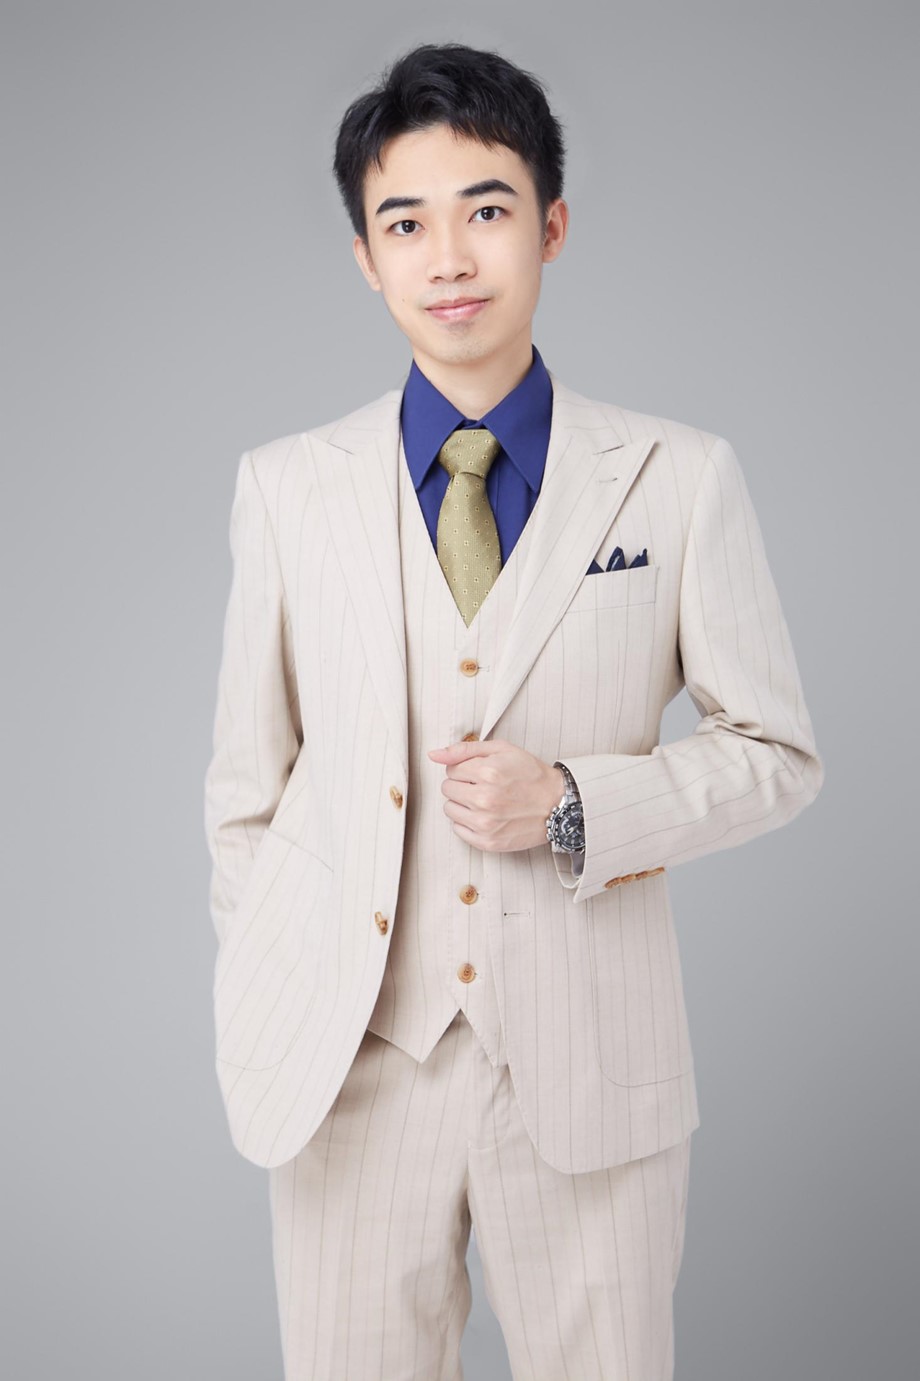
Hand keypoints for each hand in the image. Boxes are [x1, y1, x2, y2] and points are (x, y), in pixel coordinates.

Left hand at [427, 738, 564, 853]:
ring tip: (485, 801)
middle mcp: (484, 798)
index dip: (465, 769)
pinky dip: (468, 822)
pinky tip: (486, 816)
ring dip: (462, 804)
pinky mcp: (487, 841)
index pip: (451, 769)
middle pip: (447, 789)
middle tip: (484, 786)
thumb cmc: (531, 775)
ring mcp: (485, 823)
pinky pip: (458, 830)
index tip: (481, 772)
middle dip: (462, 785)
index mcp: (488, 772)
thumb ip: (464, 749)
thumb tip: (433, 755)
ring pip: (449, 809)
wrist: (557, 805)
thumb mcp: (502, 750)